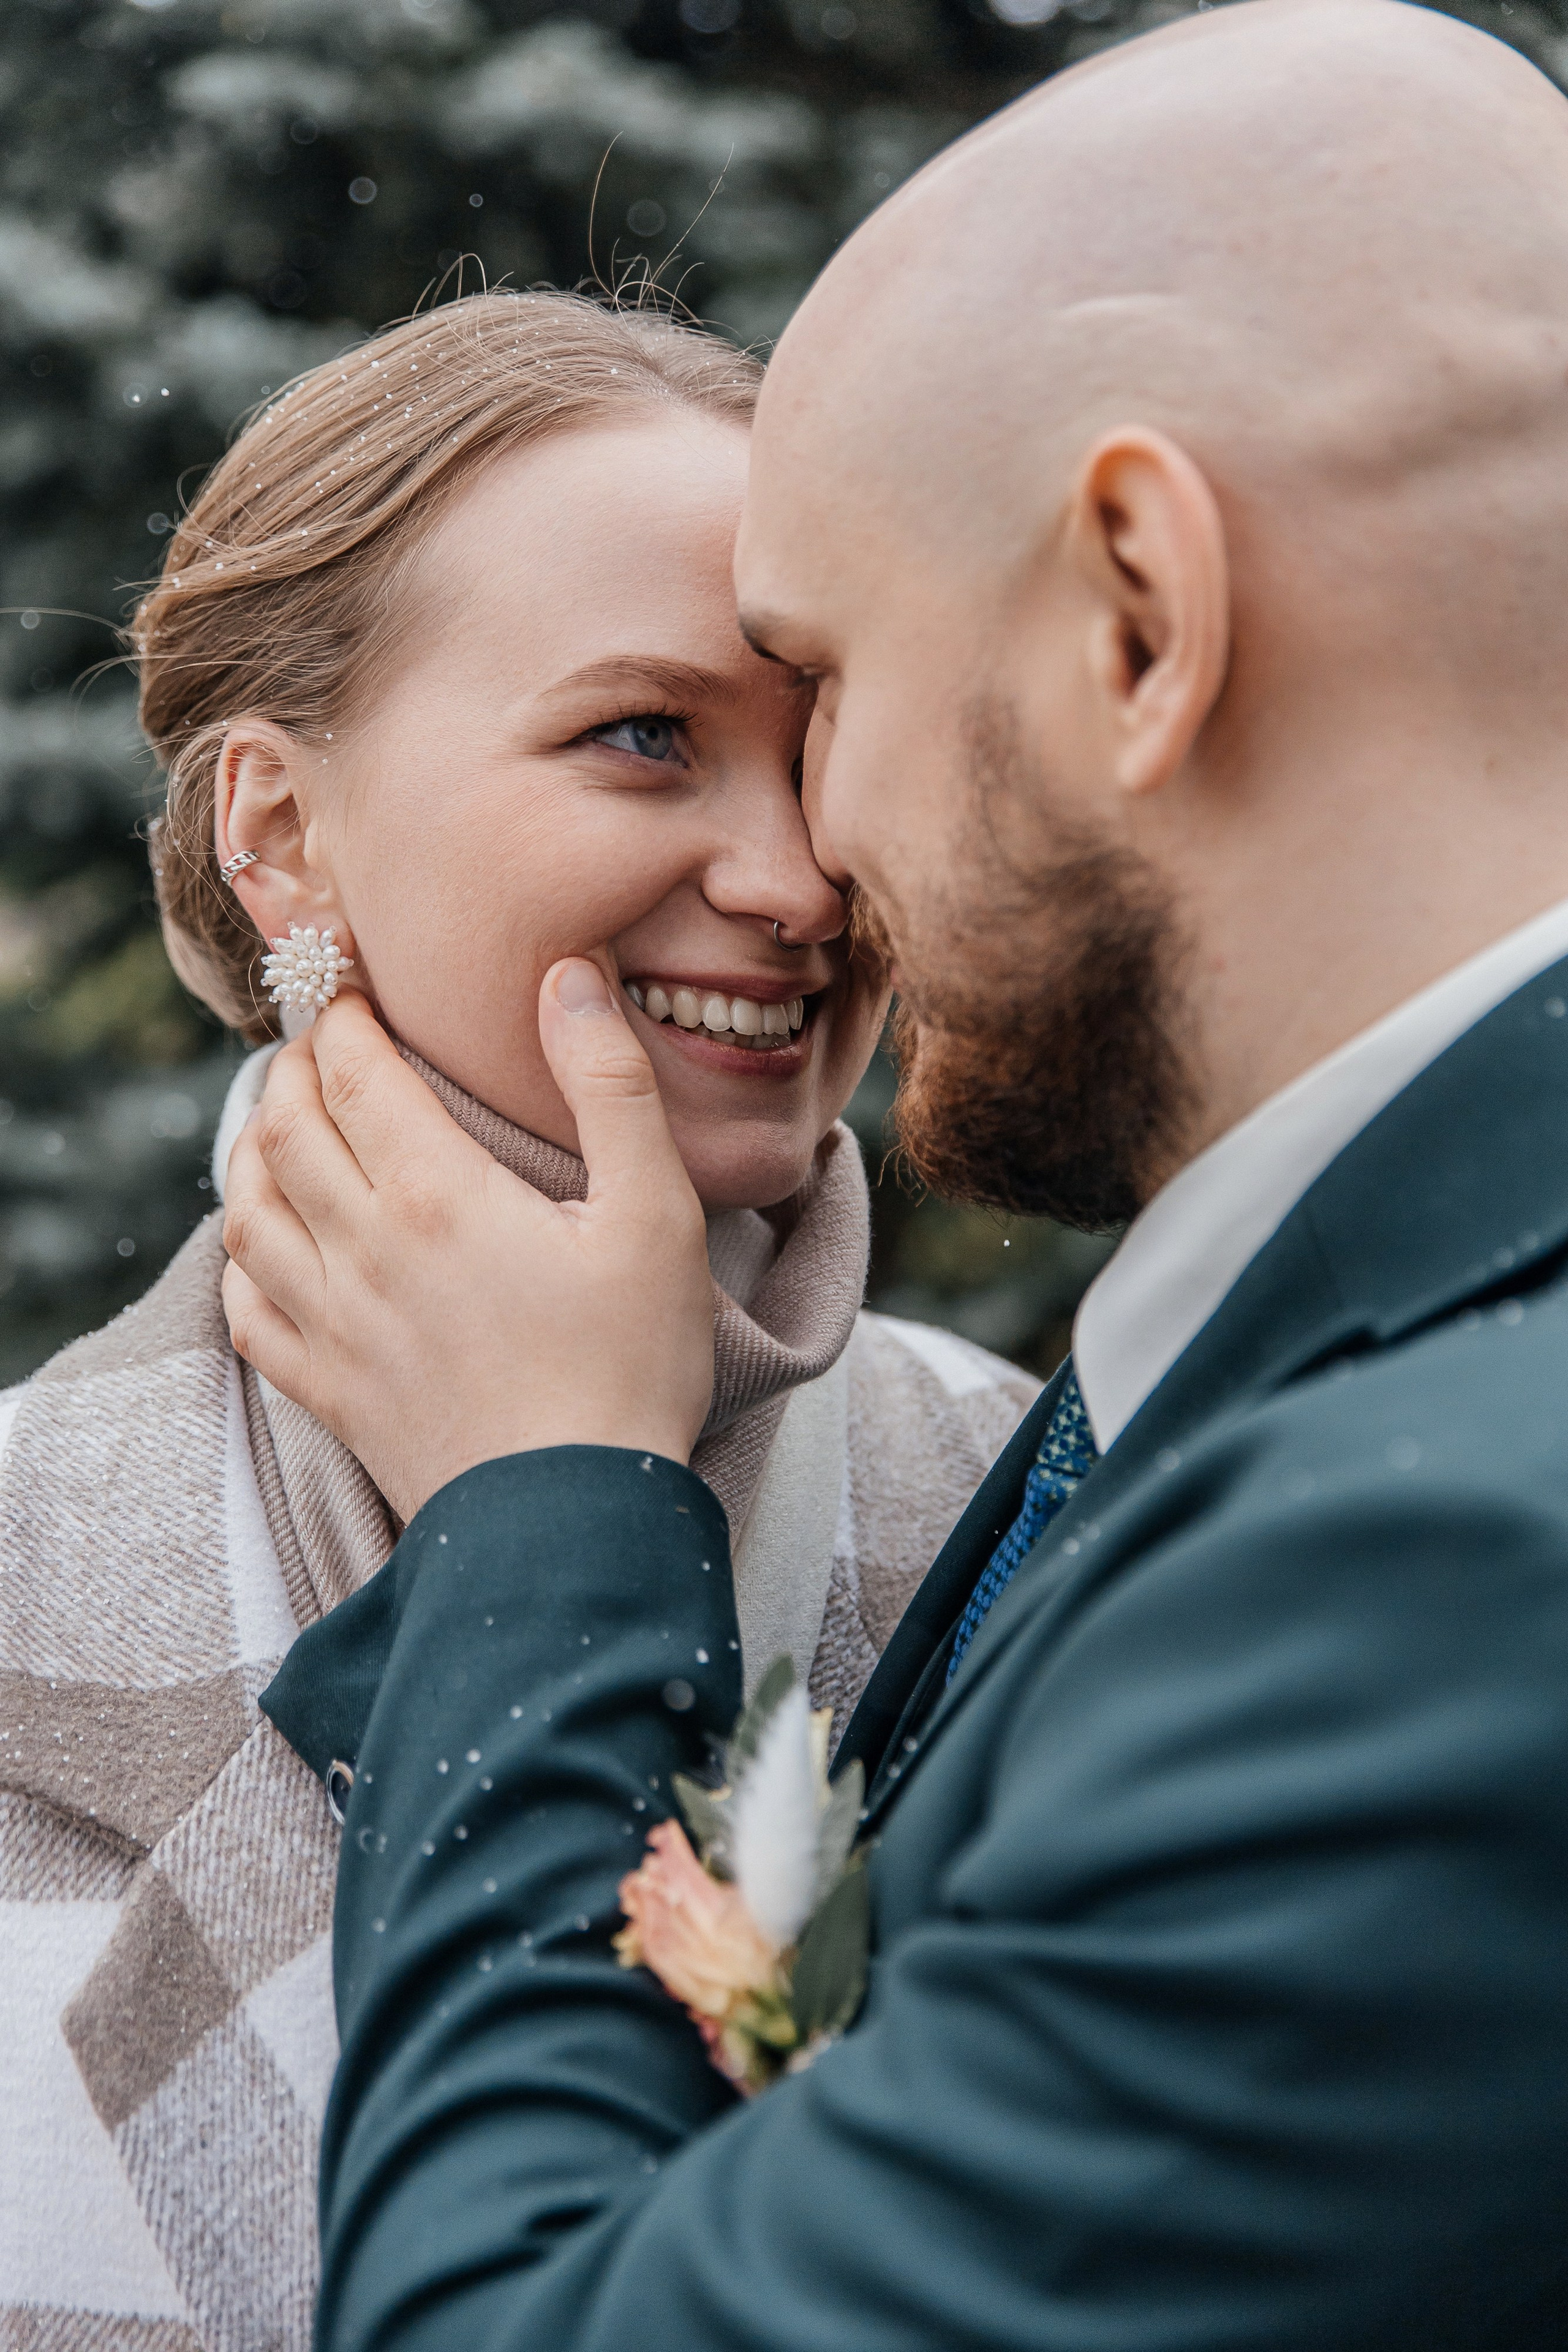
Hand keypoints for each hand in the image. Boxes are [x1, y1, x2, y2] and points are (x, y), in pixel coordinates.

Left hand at [220, 963, 714, 1521]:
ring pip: (249, 1211)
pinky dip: (242, 1261)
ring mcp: (336, 1326)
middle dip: (296, 1066)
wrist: (573, 1524)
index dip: (345, 1015)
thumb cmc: (630, 1367)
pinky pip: (248, 1311)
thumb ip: (609, 1085)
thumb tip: (564, 975)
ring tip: (281, 1121)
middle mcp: (364, 1250)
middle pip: (286, 1128)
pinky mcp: (331, 1392)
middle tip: (324, 1040)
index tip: (355, 987)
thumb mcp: (656, 1214)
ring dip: (253, 1149)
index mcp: (437, 1194)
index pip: (356, 1072)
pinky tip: (264, 1246)